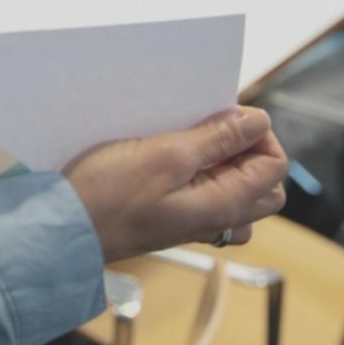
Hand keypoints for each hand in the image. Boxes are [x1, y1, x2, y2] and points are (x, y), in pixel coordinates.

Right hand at [64, 107, 287, 261]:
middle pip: (264, 183)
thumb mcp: (166, 155)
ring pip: (240, 193)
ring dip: (229, 164)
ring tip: (197, 144)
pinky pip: (211, 199)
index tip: (224, 115)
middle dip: (249, 148)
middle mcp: (219, 220)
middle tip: (213, 126)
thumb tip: (259, 121)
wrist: (68, 228)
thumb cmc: (110, 194)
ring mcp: (198, 223)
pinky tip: (178, 162)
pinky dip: (207, 177)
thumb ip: (217, 139)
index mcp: (225, 205)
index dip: (258, 134)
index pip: (275, 166)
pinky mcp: (176, 220)